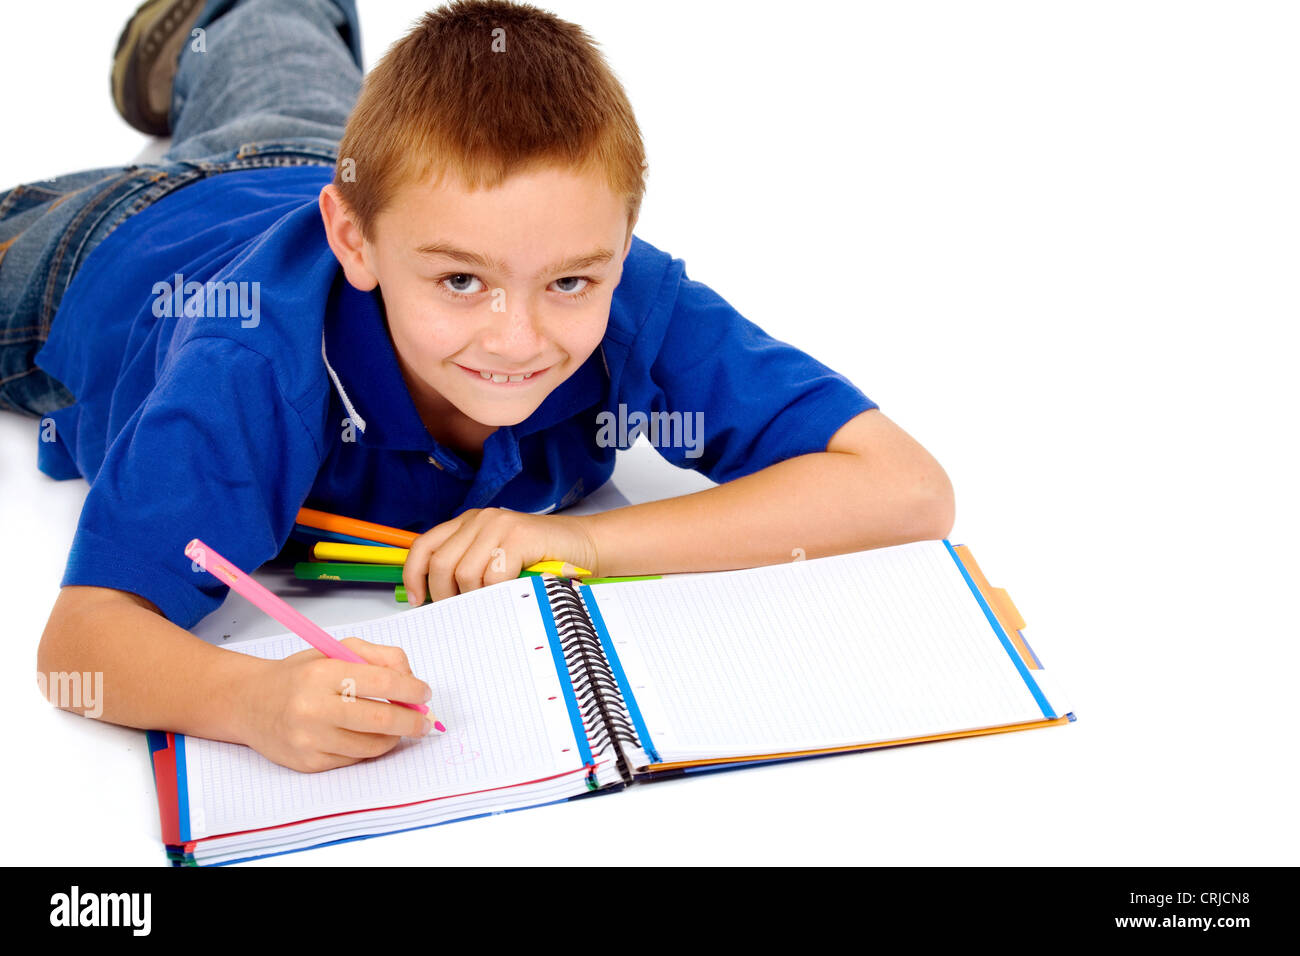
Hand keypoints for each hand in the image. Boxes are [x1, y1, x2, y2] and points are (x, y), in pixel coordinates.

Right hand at [237, 637, 433, 772]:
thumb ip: (379, 657)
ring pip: (371, 745)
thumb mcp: (335, 650)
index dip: (411, 689)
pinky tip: (367, 736)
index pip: (382, 682)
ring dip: (394, 737)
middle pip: (381, 718)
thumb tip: (411, 679)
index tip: (424, 693)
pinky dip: (369, 748)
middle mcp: (313, 707)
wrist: (250, 702)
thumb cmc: (300, 675)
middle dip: (412, 720)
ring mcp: (309, 739)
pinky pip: (354, 759)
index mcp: (322, 673)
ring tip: (397, 727)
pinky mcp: (308, 763)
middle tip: (425, 719)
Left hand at [403, 507, 598, 604]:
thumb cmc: (542, 559)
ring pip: (464, 572)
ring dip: (474, 597)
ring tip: (489, 604)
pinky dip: (496, 594)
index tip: (417, 599)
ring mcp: (500, 525)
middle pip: (441, 563)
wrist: (587, 545)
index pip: (424, 545)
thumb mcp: (498, 559)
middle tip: (458, 612)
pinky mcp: (519, 536)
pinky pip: (493, 575)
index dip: (414, 574)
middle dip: (444, 595)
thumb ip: (470, 568)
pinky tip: (508, 596)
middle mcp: (480, 519)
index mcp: (469, 523)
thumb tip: (439, 601)